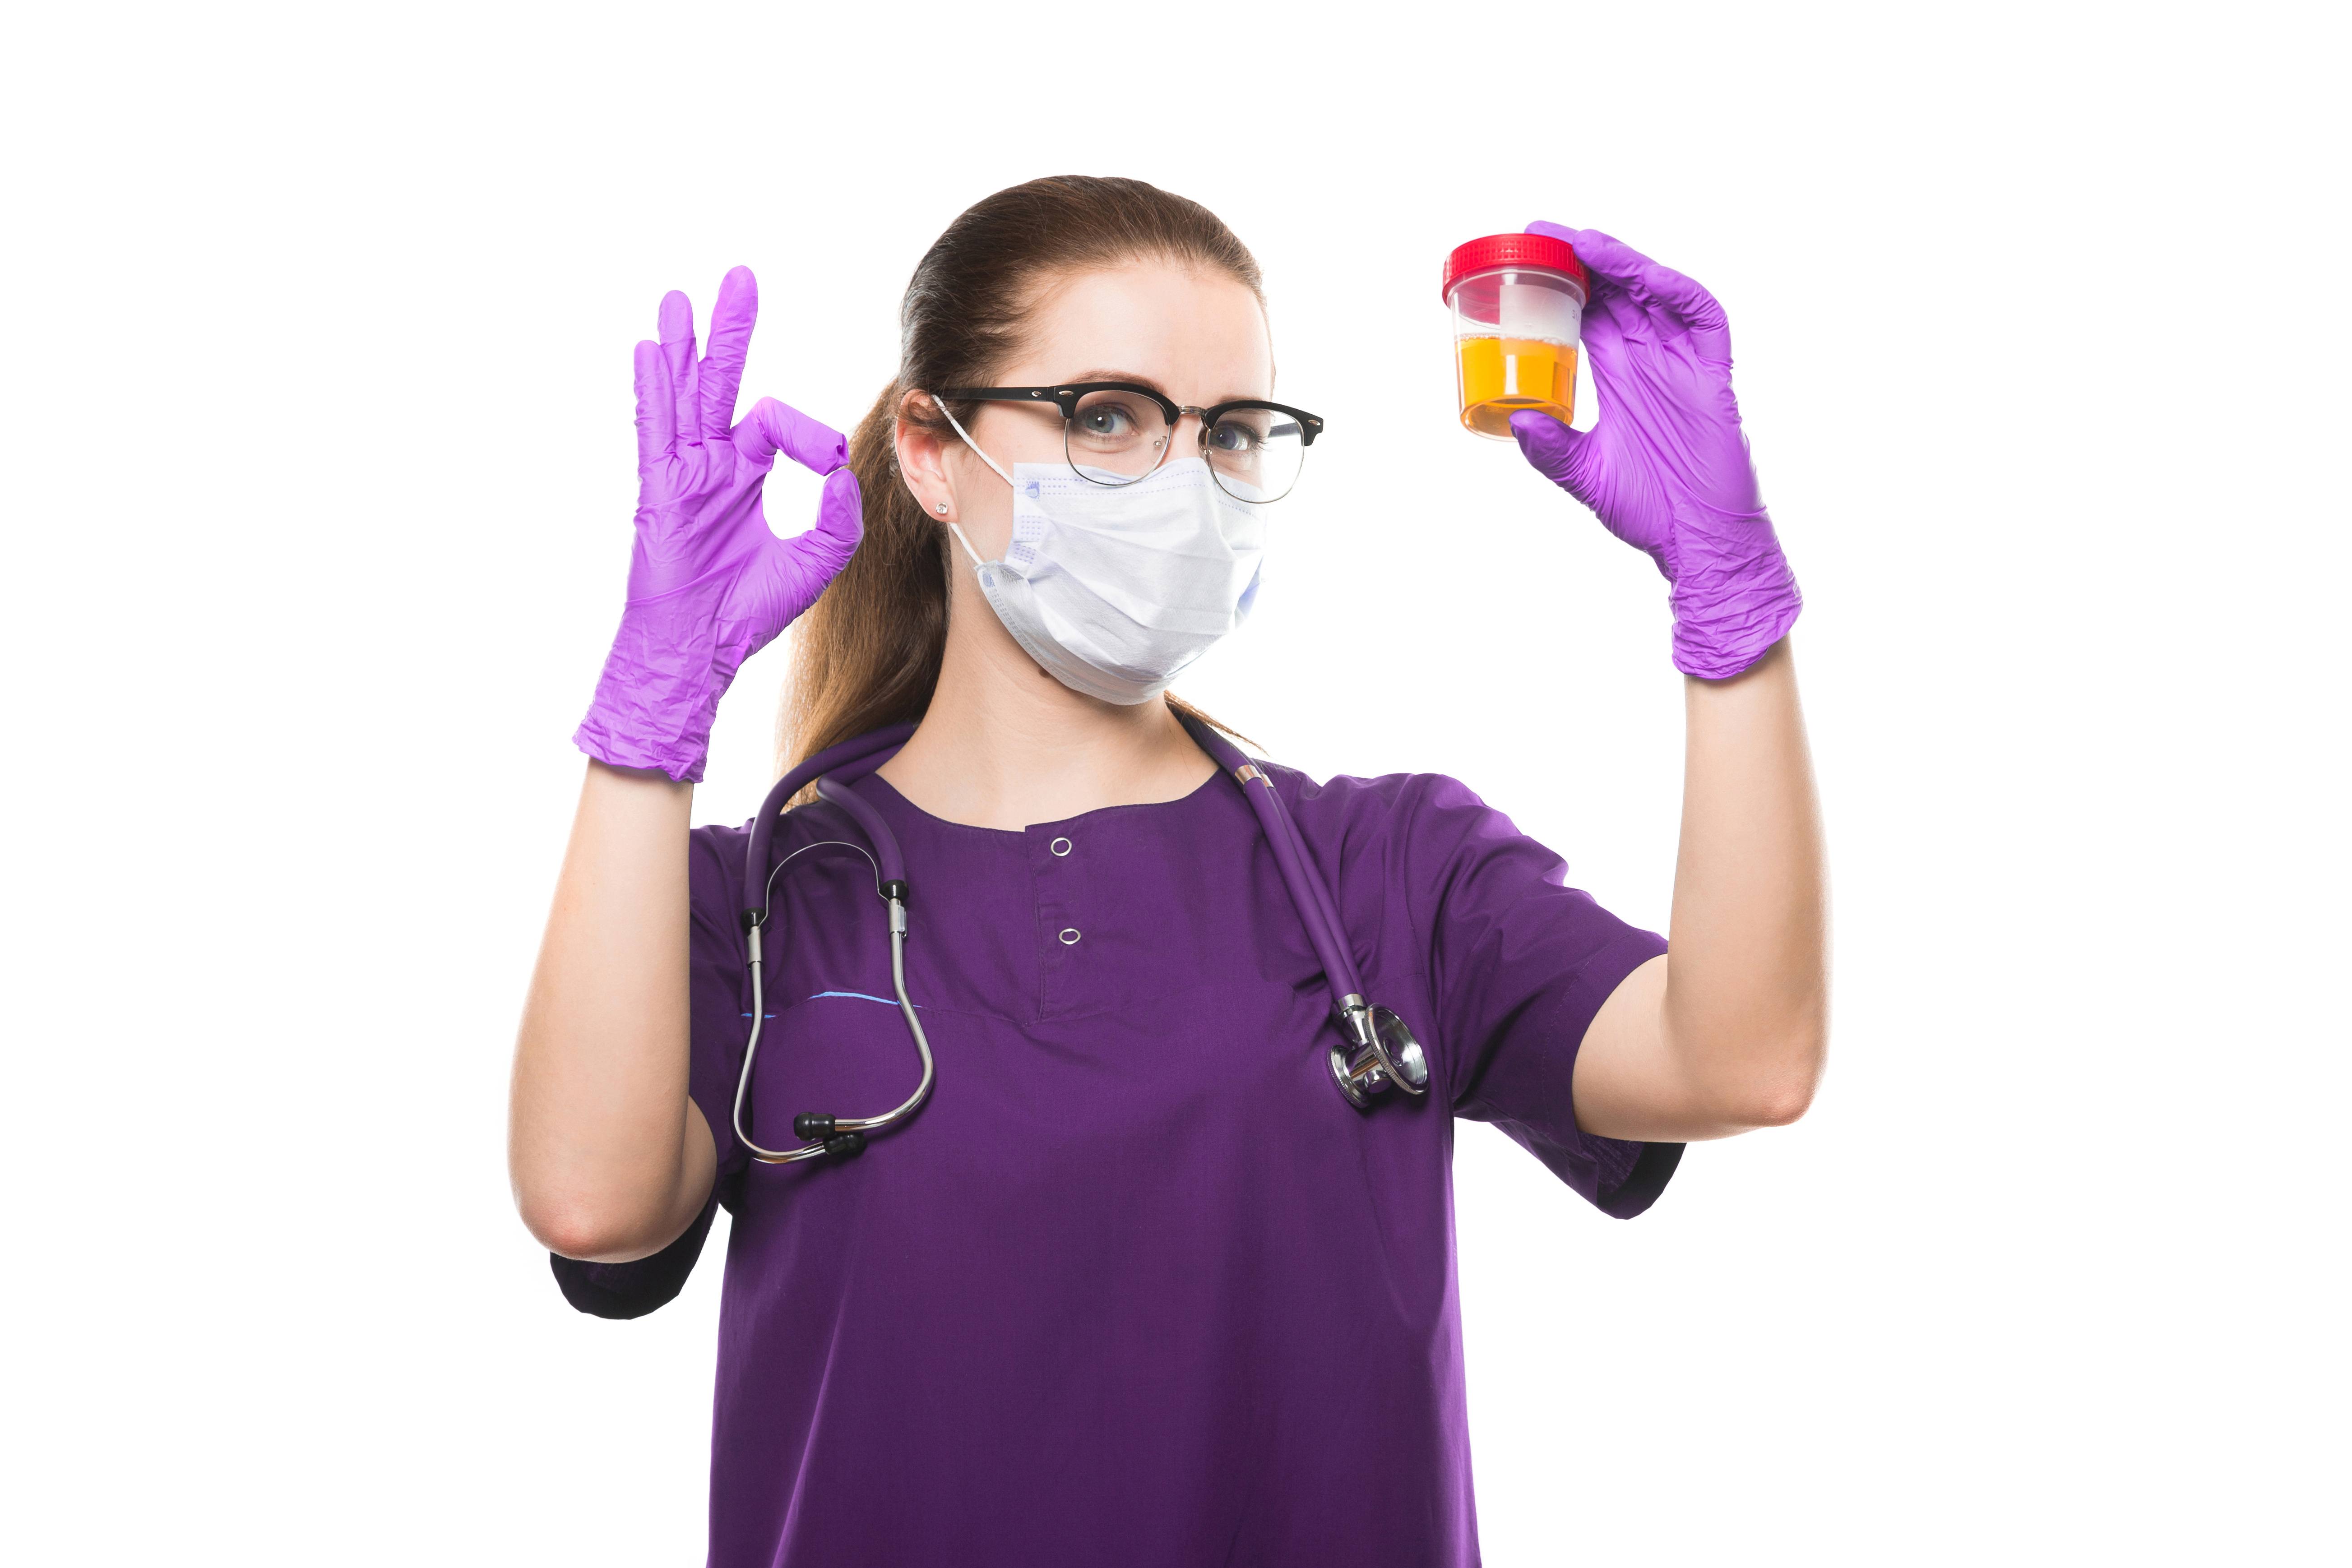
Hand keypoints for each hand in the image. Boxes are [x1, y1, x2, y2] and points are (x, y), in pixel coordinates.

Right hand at [574, 267, 861, 781]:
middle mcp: (711, 464)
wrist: (699, 651)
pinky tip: (652, 351)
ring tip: (681, 297)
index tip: (832, 459)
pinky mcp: (658, 493)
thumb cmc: (746, 612)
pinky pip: (654, 430)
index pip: (779, 424)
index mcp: (746, 473)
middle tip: (743, 277)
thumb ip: (839, 518)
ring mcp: (680, 474)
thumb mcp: (814, 563)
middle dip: (732, 329)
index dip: (812, 436)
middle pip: (722, 381)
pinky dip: (655, 390)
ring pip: (685, 394)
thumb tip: (843, 469)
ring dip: (685, 345)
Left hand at [1508, 224, 1798, 679]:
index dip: (1564, 281)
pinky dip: (1675, 291)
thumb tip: (1515, 419)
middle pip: (1619, 291)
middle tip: (1541, 231)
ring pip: (1656, 293)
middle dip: (1585, 259)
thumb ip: (1550, 447)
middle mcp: (1651, 360)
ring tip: (1583, 243)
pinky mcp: (1713, 376)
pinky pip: (1702, 318)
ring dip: (1623, 264)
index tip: (1526, 257)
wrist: (1695, 541)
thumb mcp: (1583, 473)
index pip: (1589, 311)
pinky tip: (1644, 276)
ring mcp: (1683, 363)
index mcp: (1620, 375)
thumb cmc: (1649, 509)